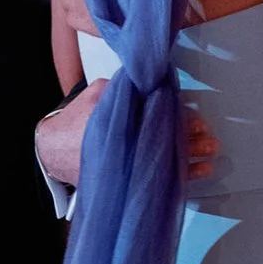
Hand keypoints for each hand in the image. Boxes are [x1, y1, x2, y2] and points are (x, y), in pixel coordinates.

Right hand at [35, 79, 219, 187]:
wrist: (51, 152)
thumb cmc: (73, 122)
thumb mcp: (95, 93)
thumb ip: (122, 88)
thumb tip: (150, 83)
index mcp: (115, 121)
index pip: (154, 116)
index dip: (177, 115)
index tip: (195, 114)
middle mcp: (122, 146)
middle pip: (163, 142)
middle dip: (187, 138)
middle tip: (207, 135)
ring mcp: (124, 166)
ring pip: (163, 164)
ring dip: (190, 160)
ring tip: (211, 154)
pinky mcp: (126, 179)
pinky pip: (157, 181)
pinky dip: (179, 177)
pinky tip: (198, 173)